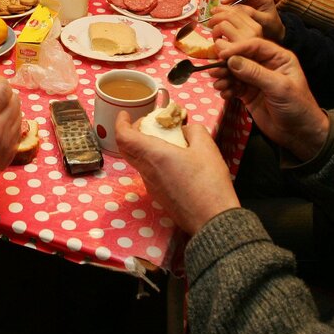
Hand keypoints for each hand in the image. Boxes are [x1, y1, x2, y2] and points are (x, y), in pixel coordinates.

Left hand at [115, 117, 237, 234]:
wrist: (212, 220)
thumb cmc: (209, 183)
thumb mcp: (207, 147)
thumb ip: (194, 131)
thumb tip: (186, 130)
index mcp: (153, 155)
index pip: (123, 136)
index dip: (120, 122)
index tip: (125, 114)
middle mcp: (146, 171)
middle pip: (127, 149)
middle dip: (132, 132)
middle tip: (147, 124)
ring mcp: (151, 186)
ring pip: (138, 161)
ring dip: (144, 147)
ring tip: (165, 140)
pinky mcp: (159, 196)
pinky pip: (148, 173)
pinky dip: (153, 160)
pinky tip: (174, 159)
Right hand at [207, 0, 283, 42]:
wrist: (274, 29)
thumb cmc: (271, 26)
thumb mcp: (263, 21)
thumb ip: (252, 14)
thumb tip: (237, 8)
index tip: (224, 2)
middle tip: (219, 6)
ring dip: (228, 0)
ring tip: (220, 9)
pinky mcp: (247, 0)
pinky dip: (229, 3)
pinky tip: (224, 10)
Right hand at [209, 38, 329, 161]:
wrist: (299, 134)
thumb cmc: (297, 107)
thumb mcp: (279, 87)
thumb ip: (255, 73)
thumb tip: (231, 60)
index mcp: (279, 58)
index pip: (254, 46)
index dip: (237, 48)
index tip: (222, 54)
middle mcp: (266, 65)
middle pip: (241, 58)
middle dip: (227, 64)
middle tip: (214, 70)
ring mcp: (256, 80)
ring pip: (235, 72)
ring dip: (224, 77)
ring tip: (218, 84)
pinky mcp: (249, 94)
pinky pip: (234, 87)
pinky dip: (227, 89)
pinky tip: (224, 93)